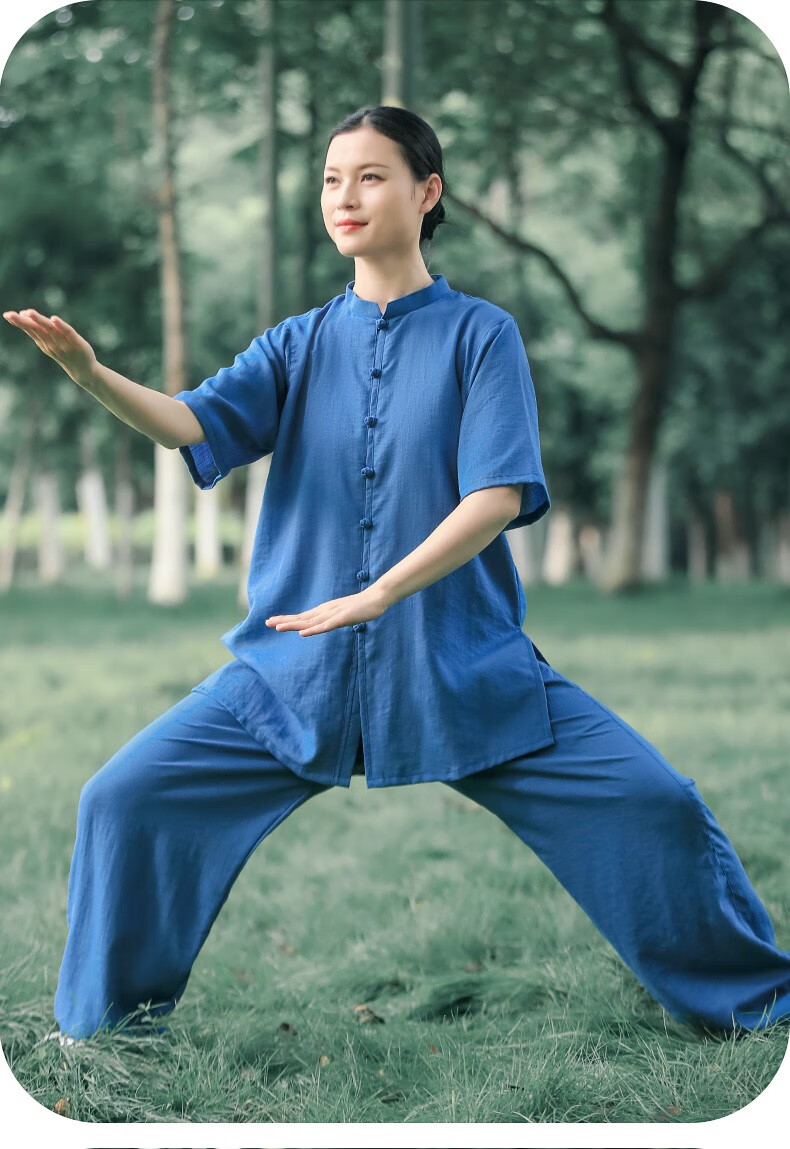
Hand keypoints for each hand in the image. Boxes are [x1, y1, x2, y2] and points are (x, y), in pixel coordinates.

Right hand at [3, 308, 97, 384]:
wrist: (84, 371)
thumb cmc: (65, 353)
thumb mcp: (50, 343)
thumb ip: (39, 331)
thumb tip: (25, 315)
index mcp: (44, 343)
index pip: (30, 331)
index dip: (19, 323)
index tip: (7, 315)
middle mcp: (52, 344)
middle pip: (36, 330)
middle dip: (23, 322)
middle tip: (9, 314)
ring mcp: (64, 344)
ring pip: (50, 330)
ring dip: (40, 321)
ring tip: (29, 312)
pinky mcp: (77, 343)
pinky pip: (68, 333)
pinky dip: (61, 326)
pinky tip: (54, 319)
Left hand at [265, 586, 389, 635]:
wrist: (377, 597)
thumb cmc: (362, 606)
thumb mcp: (344, 613)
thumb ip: (334, 618)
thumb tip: (325, 623)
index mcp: (325, 611)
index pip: (302, 617)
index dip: (287, 619)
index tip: (272, 622)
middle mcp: (325, 611)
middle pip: (302, 618)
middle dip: (284, 621)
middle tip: (266, 623)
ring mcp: (333, 614)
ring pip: (309, 622)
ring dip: (293, 625)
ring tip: (278, 628)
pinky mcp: (342, 618)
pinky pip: (325, 626)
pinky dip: (313, 630)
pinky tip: (303, 633)